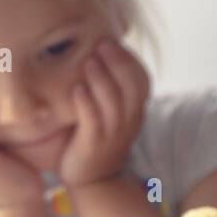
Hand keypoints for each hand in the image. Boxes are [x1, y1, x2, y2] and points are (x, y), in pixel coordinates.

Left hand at [57, 38, 150, 188]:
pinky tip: (76, 89)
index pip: (141, 77)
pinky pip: (93, 121)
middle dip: (117, 62)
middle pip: (130, 85)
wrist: (92, 177)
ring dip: (101, 78)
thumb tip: (97, 47)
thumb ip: (110, 85)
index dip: (128, 58)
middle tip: (100, 44)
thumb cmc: (97, 135)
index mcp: (135, 108)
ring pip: (113, 101)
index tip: (111, 39)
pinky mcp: (93, 144)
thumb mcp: (110, 109)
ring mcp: (112, 133)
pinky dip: (85, 103)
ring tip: (87, 61)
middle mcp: (128, 119)